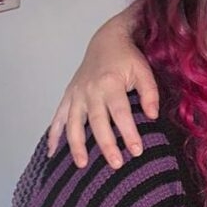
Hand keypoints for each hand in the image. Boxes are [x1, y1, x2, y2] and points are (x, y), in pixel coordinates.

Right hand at [46, 11, 158, 169]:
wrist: (106, 41)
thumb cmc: (127, 57)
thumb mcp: (144, 70)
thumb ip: (150, 93)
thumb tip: (153, 116)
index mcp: (109, 84)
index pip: (120, 113)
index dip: (128, 133)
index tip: (136, 150)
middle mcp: (89, 90)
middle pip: (97, 122)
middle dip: (106, 145)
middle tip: (116, 164)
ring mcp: (76, 95)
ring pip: (73, 123)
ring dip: (76, 145)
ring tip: (82, 165)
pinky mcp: (68, 96)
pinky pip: (58, 118)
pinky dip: (54, 135)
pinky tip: (53, 153)